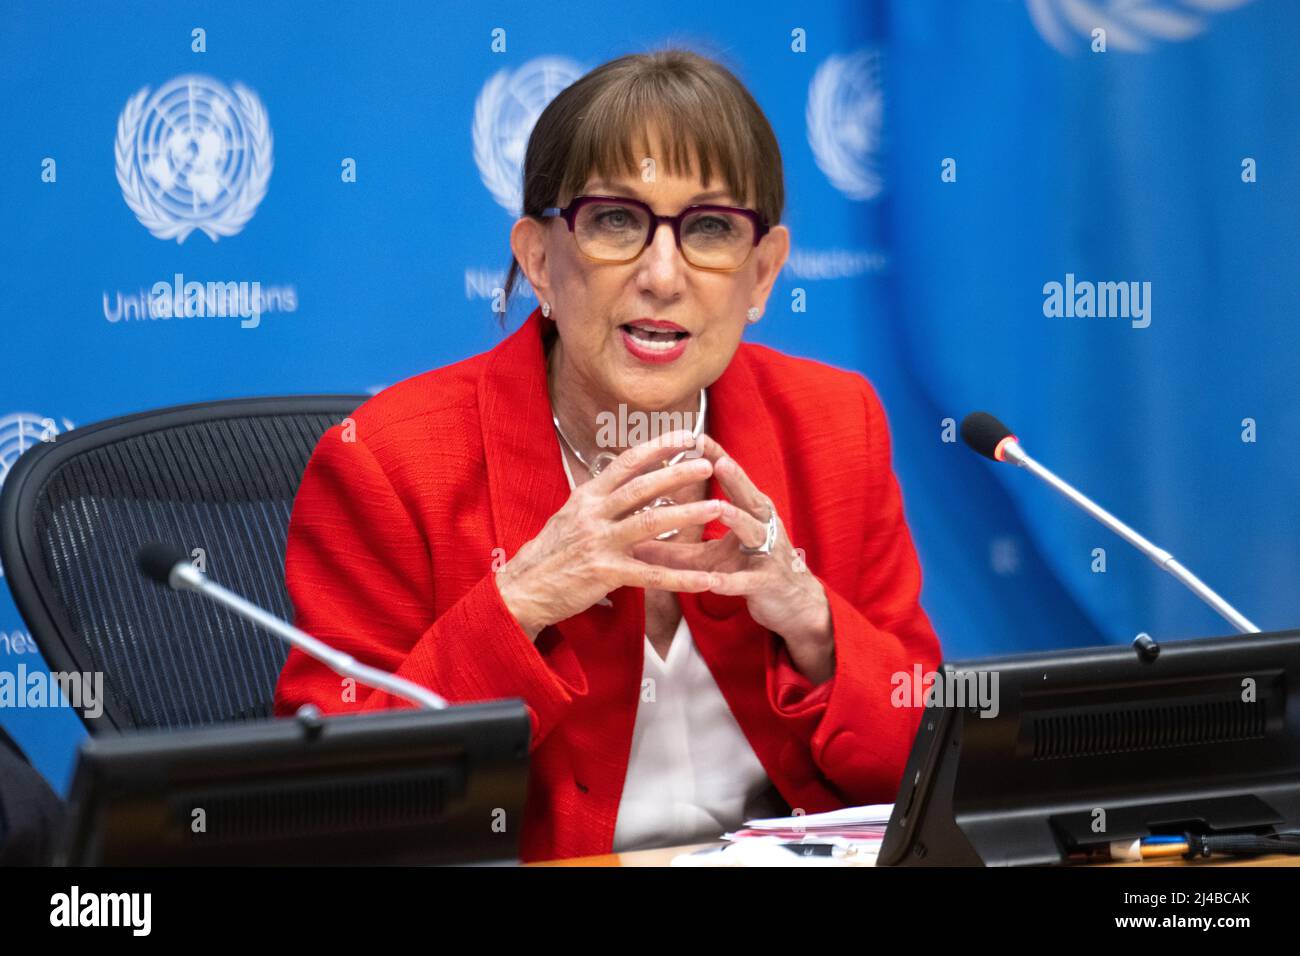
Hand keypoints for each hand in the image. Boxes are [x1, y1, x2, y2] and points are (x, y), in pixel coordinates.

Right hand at [496, 429, 723, 640]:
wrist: (522, 588)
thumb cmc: (551, 552)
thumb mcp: (571, 514)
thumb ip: (601, 498)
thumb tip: (628, 478)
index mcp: (587, 495)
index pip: (627, 462)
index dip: (659, 447)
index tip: (687, 435)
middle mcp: (593, 514)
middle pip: (641, 487)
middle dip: (677, 473)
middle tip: (708, 462)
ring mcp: (599, 543)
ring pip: (649, 524)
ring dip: (686, 515)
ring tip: (716, 508)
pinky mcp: (604, 573)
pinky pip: (651, 575)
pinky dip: (681, 579)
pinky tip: (706, 579)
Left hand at [631, 433, 834, 683]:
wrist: (790, 604)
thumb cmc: (749, 569)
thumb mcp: (712, 556)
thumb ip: (678, 548)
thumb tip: (636, 544)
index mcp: (749, 512)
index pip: (732, 479)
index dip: (717, 457)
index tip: (695, 436)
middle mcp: (762, 526)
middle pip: (749, 498)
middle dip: (734, 479)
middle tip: (716, 462)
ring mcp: (769, 553)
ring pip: (754, 533)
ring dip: (737, 520)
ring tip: (720, 510)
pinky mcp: (768, 582)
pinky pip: (749, 580)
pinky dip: (732, 580)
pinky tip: (714, 580)